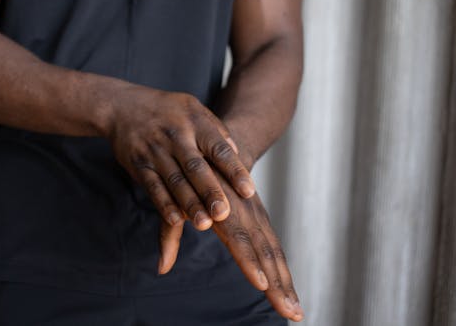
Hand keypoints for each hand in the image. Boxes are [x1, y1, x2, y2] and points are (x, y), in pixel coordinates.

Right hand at [107, 85, 256, 229]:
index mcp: (194, 121)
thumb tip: (238, 153)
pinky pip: (152, 186)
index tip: (248, 191)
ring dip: (189, 204)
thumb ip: (216, 130)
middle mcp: (175, 136)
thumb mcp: (194, 108)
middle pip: (195, 167)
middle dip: (210, 192)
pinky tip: (176, 219)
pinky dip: (164, 204)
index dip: (234, 170)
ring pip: (174, 181)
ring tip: (204, 224)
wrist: (122, 105)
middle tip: (224, 213)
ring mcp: (155, 151)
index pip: (218, 148)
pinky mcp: (138, 164)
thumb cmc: (167, 110)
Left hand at [157, 172, 303, 321]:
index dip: (250, 261)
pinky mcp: (262, 220)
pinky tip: (290, 296)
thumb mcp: (177, 201)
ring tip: (295, 312)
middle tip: (290, 312)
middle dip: (278, 283)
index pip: (239, 238)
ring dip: (286, 283)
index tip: (261, 284)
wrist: (220, 147)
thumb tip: (160, 269)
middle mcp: (246, 212)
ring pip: (275, 253)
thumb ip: (170, 234)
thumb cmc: (192, 178)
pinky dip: (284, 273)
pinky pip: (275, 248)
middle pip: (265, 252)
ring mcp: (258, 216)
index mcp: (224, 207)